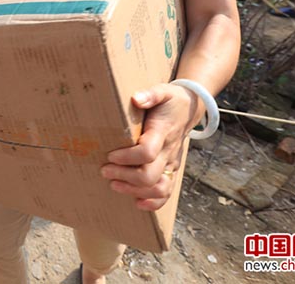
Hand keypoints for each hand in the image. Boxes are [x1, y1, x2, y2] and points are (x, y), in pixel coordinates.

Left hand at [100, 83, 202, 210]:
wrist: (189, 109)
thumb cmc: (171, 100)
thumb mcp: (162, 91)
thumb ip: (150, 94)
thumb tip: (137, 99)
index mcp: (163, 132)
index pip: (147, 152)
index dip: (127, 157)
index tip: (111, 154)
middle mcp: (168, 151)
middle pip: (149, 175)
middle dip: (124, 176)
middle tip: (104, 170)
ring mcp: (171, 163)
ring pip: (159, 188)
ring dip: (134, 191)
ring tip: (114, 184)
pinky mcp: (171, 169)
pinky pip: (167, 192)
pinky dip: (153, 202)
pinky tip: (137, 202)